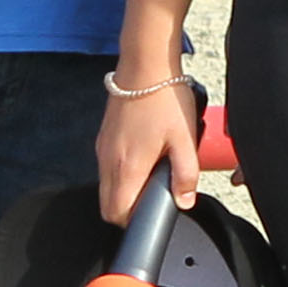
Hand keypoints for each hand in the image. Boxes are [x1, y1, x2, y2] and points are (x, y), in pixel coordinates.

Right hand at [94, 71, 201, 223]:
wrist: (145, 65)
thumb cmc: (164, 99)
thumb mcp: (184, 139)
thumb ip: (185, 175)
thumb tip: (184, 200)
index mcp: (127, 167)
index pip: (117, 212)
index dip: (134, 221)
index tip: (151, 215)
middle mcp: (108, 161)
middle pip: (107, 204)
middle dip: (127, 210)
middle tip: (152, 199)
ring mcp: (102, 148)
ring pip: (106, 186)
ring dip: (124, 191)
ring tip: (150, 176)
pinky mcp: (103, 137)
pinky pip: (106, 167)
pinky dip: (120, 173)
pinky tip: (142, 158)